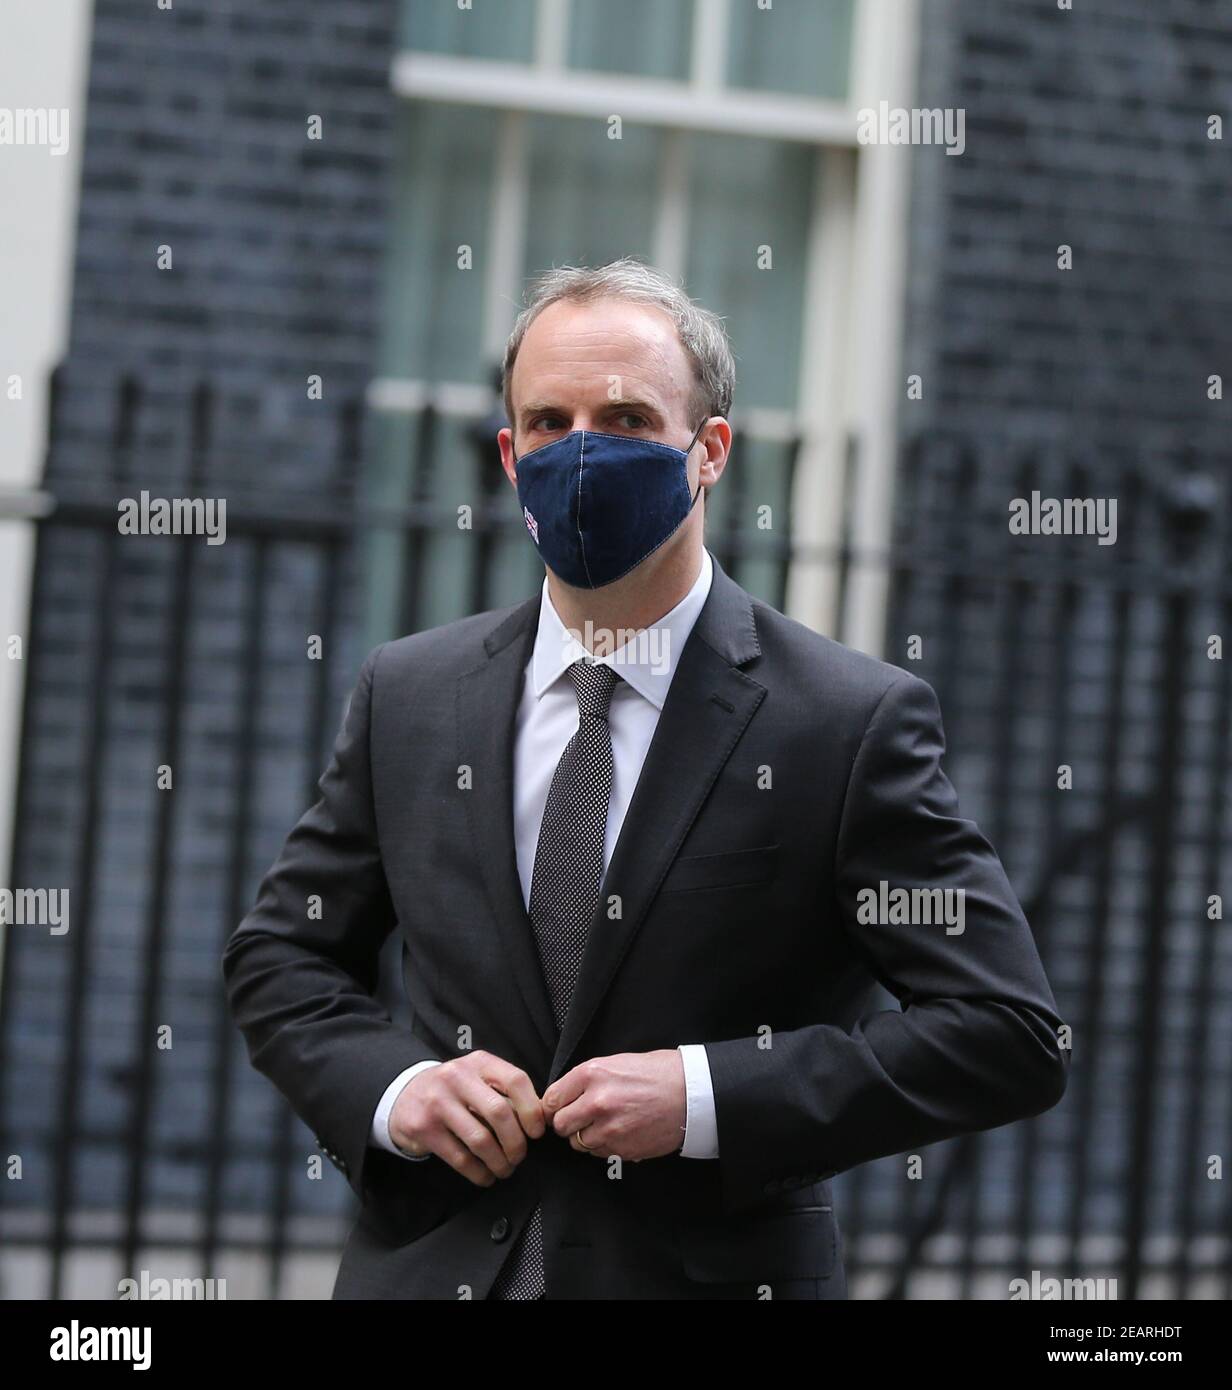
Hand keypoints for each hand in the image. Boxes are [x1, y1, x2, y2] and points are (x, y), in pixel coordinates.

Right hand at [389, 1050, 545, 1186]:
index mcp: (479, 1062)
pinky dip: (479, 1173)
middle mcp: (458, 1077)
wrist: (403, 1094)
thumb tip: (539, 1120)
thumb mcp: (477, 1078)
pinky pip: (460, 1158)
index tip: (537, 1132)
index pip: (516, 1080)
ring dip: (499, 1162)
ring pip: (480, 1140)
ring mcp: (438, 1102)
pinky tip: (485, 1176)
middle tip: (519, 1157)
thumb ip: (504, 1092)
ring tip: (504, 1169)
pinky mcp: (424, 1128)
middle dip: (516, 1143)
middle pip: (499, 1113)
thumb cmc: (453, 1090)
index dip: (532, 1110)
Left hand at [543, 1050, 685, 1162]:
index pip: (550, 1099)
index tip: (560, 1108)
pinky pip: (598, 1153)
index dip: (554, 1105)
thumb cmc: (657, 1073)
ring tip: (604, 1124)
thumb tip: (563, 1097)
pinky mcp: (622, 1149)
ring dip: (585, 1136)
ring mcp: (609, 1128)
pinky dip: (604, 1146)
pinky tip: (619, 1132)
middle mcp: (596, 1101)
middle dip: (568, 1122)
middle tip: (581, 1118)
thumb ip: (587, 1080)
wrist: (691, 1093)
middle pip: (560, 1124)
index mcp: (592, 1074)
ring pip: (577, 1143)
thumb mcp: (616, 1063)